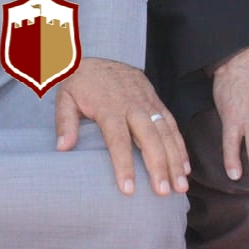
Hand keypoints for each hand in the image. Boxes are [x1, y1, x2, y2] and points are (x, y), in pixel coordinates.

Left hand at [55, 57, 188, 196]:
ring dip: (175, 160)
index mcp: (108, 106)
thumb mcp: (65, 97)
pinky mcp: (155, 100)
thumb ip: (64, 122)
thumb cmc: (80, 83)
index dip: (124, 164)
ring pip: (165, 132)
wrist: (97, 55)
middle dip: (158, 166)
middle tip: (164, 192)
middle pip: (149, 137)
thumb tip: (63, 148)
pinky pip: (171, 123)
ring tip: (180, 186)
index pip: (118, 139)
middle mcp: (132, 105)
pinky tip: (184, 167)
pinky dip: (180, 145)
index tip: (128, 189)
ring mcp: (147, 102)